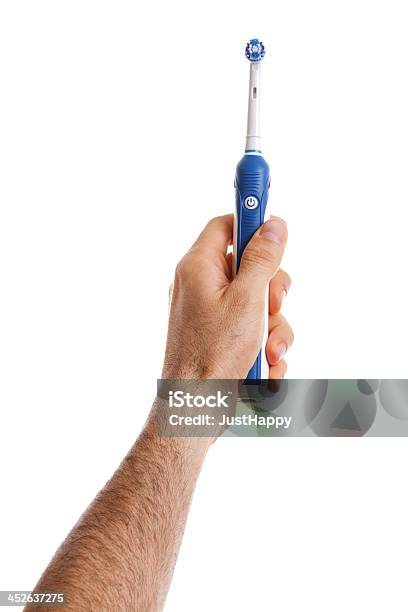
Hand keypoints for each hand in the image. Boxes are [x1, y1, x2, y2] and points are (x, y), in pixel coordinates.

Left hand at [163, 214, 292, 378]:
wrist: (196, 406)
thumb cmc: (213, 353)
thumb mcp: (246, 299)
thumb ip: (262, 259)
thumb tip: (274, 224)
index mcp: (198, 268)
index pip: (225, 225)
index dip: (252, 222)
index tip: (275, 224)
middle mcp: (201, 286)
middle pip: (249, 266)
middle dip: (272, 289)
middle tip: (273, 304)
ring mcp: (211, 312)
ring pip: (257, 301)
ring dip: (273, 325)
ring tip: (268, 349)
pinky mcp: (221, 335)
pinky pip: (253, 327)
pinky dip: (264, 344)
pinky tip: (265, 364)